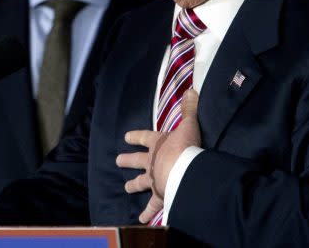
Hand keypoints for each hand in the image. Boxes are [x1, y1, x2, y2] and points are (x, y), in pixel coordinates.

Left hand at [115, 89, 200, 222]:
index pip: (144, 137)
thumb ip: (189, 109)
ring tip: (126, 188)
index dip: (135, 137)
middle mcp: (152, 161)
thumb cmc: (186, 146)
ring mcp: (153, 179)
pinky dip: (147, 213)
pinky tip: (141, 219)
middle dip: (127, 160)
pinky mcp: (159, 195)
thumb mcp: (189, 125)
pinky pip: (152, 206)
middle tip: (117, 161)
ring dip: (133, 185)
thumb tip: (191, 90)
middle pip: (136, 160)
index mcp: (158, 144)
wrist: (184, 170)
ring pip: (140, 182)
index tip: (126, 137)